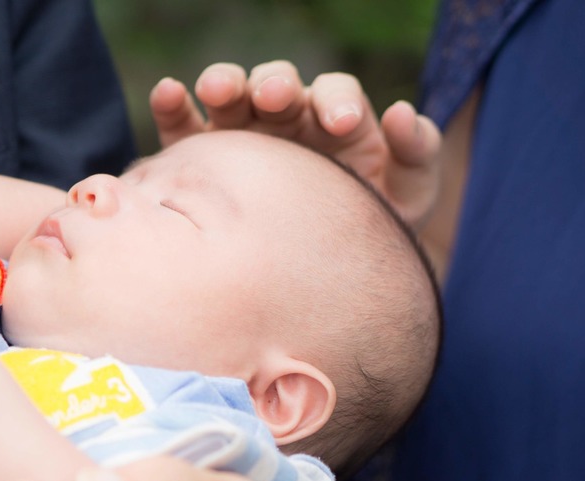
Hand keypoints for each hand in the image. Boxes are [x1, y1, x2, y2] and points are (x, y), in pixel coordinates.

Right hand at [150, 61, 441, 227]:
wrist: (319, 291)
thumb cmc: (368, 234)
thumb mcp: (406, 199)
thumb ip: (417, 153)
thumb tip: (400, 111)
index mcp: (334, 125)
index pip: (334, 94)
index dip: (337, 101)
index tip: (340, 125)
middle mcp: (286, 123)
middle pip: (277, 85)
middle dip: (276, 86)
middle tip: (276, 97)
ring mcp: (241, 137)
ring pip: (230, 96)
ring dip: (224, 84)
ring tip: (217, 90)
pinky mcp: (199, 159)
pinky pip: (182, 126)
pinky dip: (173, 105)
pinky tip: (168, 92)